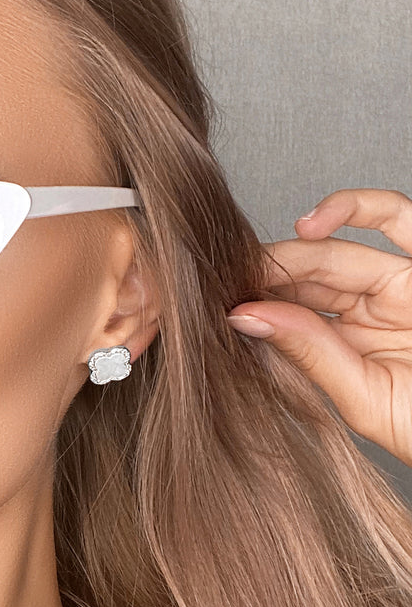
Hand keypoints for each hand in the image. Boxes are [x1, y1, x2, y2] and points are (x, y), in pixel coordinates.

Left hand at [227, 188, 411, 467]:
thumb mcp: (364, 398)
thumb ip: (311, 354)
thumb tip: (245, 318)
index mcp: (347, 351)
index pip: (291, 317)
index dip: (255, 304)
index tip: (213, 301)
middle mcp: (371, 314)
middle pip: (307, 282)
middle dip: (264, 276)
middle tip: (223, 276)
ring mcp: (401, 285)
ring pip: (339, 250)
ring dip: (294, 251)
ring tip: (257, 260)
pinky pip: (397, 218)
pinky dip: (355, 208)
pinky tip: (310, 224)